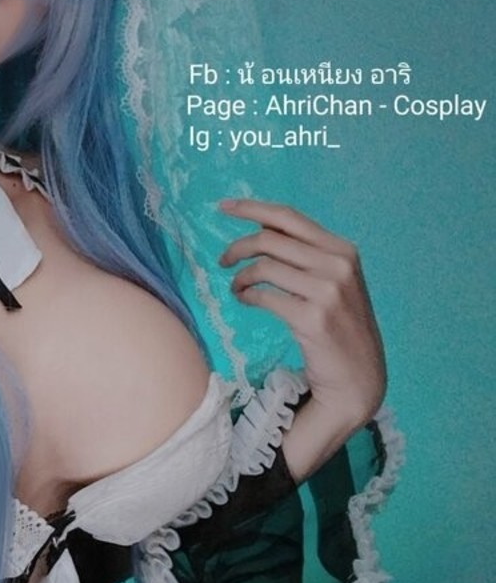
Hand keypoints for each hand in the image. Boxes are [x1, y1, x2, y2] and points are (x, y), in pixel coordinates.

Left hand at [218, 197, 386, 444]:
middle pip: (269, 239)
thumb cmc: (341, 327)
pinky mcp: (312, 318)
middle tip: (223, 261)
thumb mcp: (334, 282)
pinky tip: (245, 300)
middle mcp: (338, 265)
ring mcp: (327, 291)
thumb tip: (262, 229)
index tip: (224, 207)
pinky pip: (263, 296)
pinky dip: (246, 295)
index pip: (289, 218)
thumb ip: (306, 255)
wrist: (360, 376)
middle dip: (237, 247)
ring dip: (240, 276)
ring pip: (263, 266)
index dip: (252, 208)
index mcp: (343, 250)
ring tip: (237, 288)